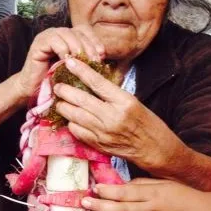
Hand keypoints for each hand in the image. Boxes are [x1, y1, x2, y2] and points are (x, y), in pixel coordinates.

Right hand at [13, 27, 104, 102]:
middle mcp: (59, 33)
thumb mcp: (76, 71)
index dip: (95, 41)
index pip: (86, 31)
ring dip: (77, 48)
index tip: (102, 55)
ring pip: (68, 34)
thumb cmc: (56, 83)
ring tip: (82, 62)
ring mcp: (48, 36)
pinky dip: (63, 50)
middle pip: (79, 31)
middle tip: (94, 60)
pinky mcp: (39, 43)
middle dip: (89, 46)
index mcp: (69, 37)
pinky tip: (67, 62)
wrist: (35, 91)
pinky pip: (55, 41)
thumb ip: (88, 62)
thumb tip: (104, 59)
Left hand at [52, 56, 173, 170]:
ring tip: (60, 101)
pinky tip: (70, 118)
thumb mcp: (133, 101)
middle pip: (82, 100)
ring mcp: (104, 133)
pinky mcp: (99, 145)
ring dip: (64, 107)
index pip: (98, 83)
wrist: (153, 148)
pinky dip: (71, 123)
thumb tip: (91, 81)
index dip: (81, 71)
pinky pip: (78, 132)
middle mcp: (112, 117)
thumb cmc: (145, 122)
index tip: (70, 62)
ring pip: (75, 116)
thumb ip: (112, 93)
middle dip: (65, 91)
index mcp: (124, 102)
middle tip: (58, 86)